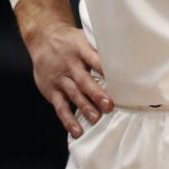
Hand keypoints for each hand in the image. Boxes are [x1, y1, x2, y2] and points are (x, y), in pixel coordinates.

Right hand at [26, 21, 112, 137]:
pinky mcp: (51, 90)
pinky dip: (68, 120)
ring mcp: (59, 78)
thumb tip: (126, 59)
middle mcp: (70, 64)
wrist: (42, 38)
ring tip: (96, 119)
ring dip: (84, 107)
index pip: (94, 58)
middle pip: (84, 80)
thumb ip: (99, 50)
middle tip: (109, 105)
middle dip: (96, 93)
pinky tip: (77, 131)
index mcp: (80, 49)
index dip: (104, 68)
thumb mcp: (83, 39)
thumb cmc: (70, 41)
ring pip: (73, 94)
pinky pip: (60, 107)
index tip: (118, 78)